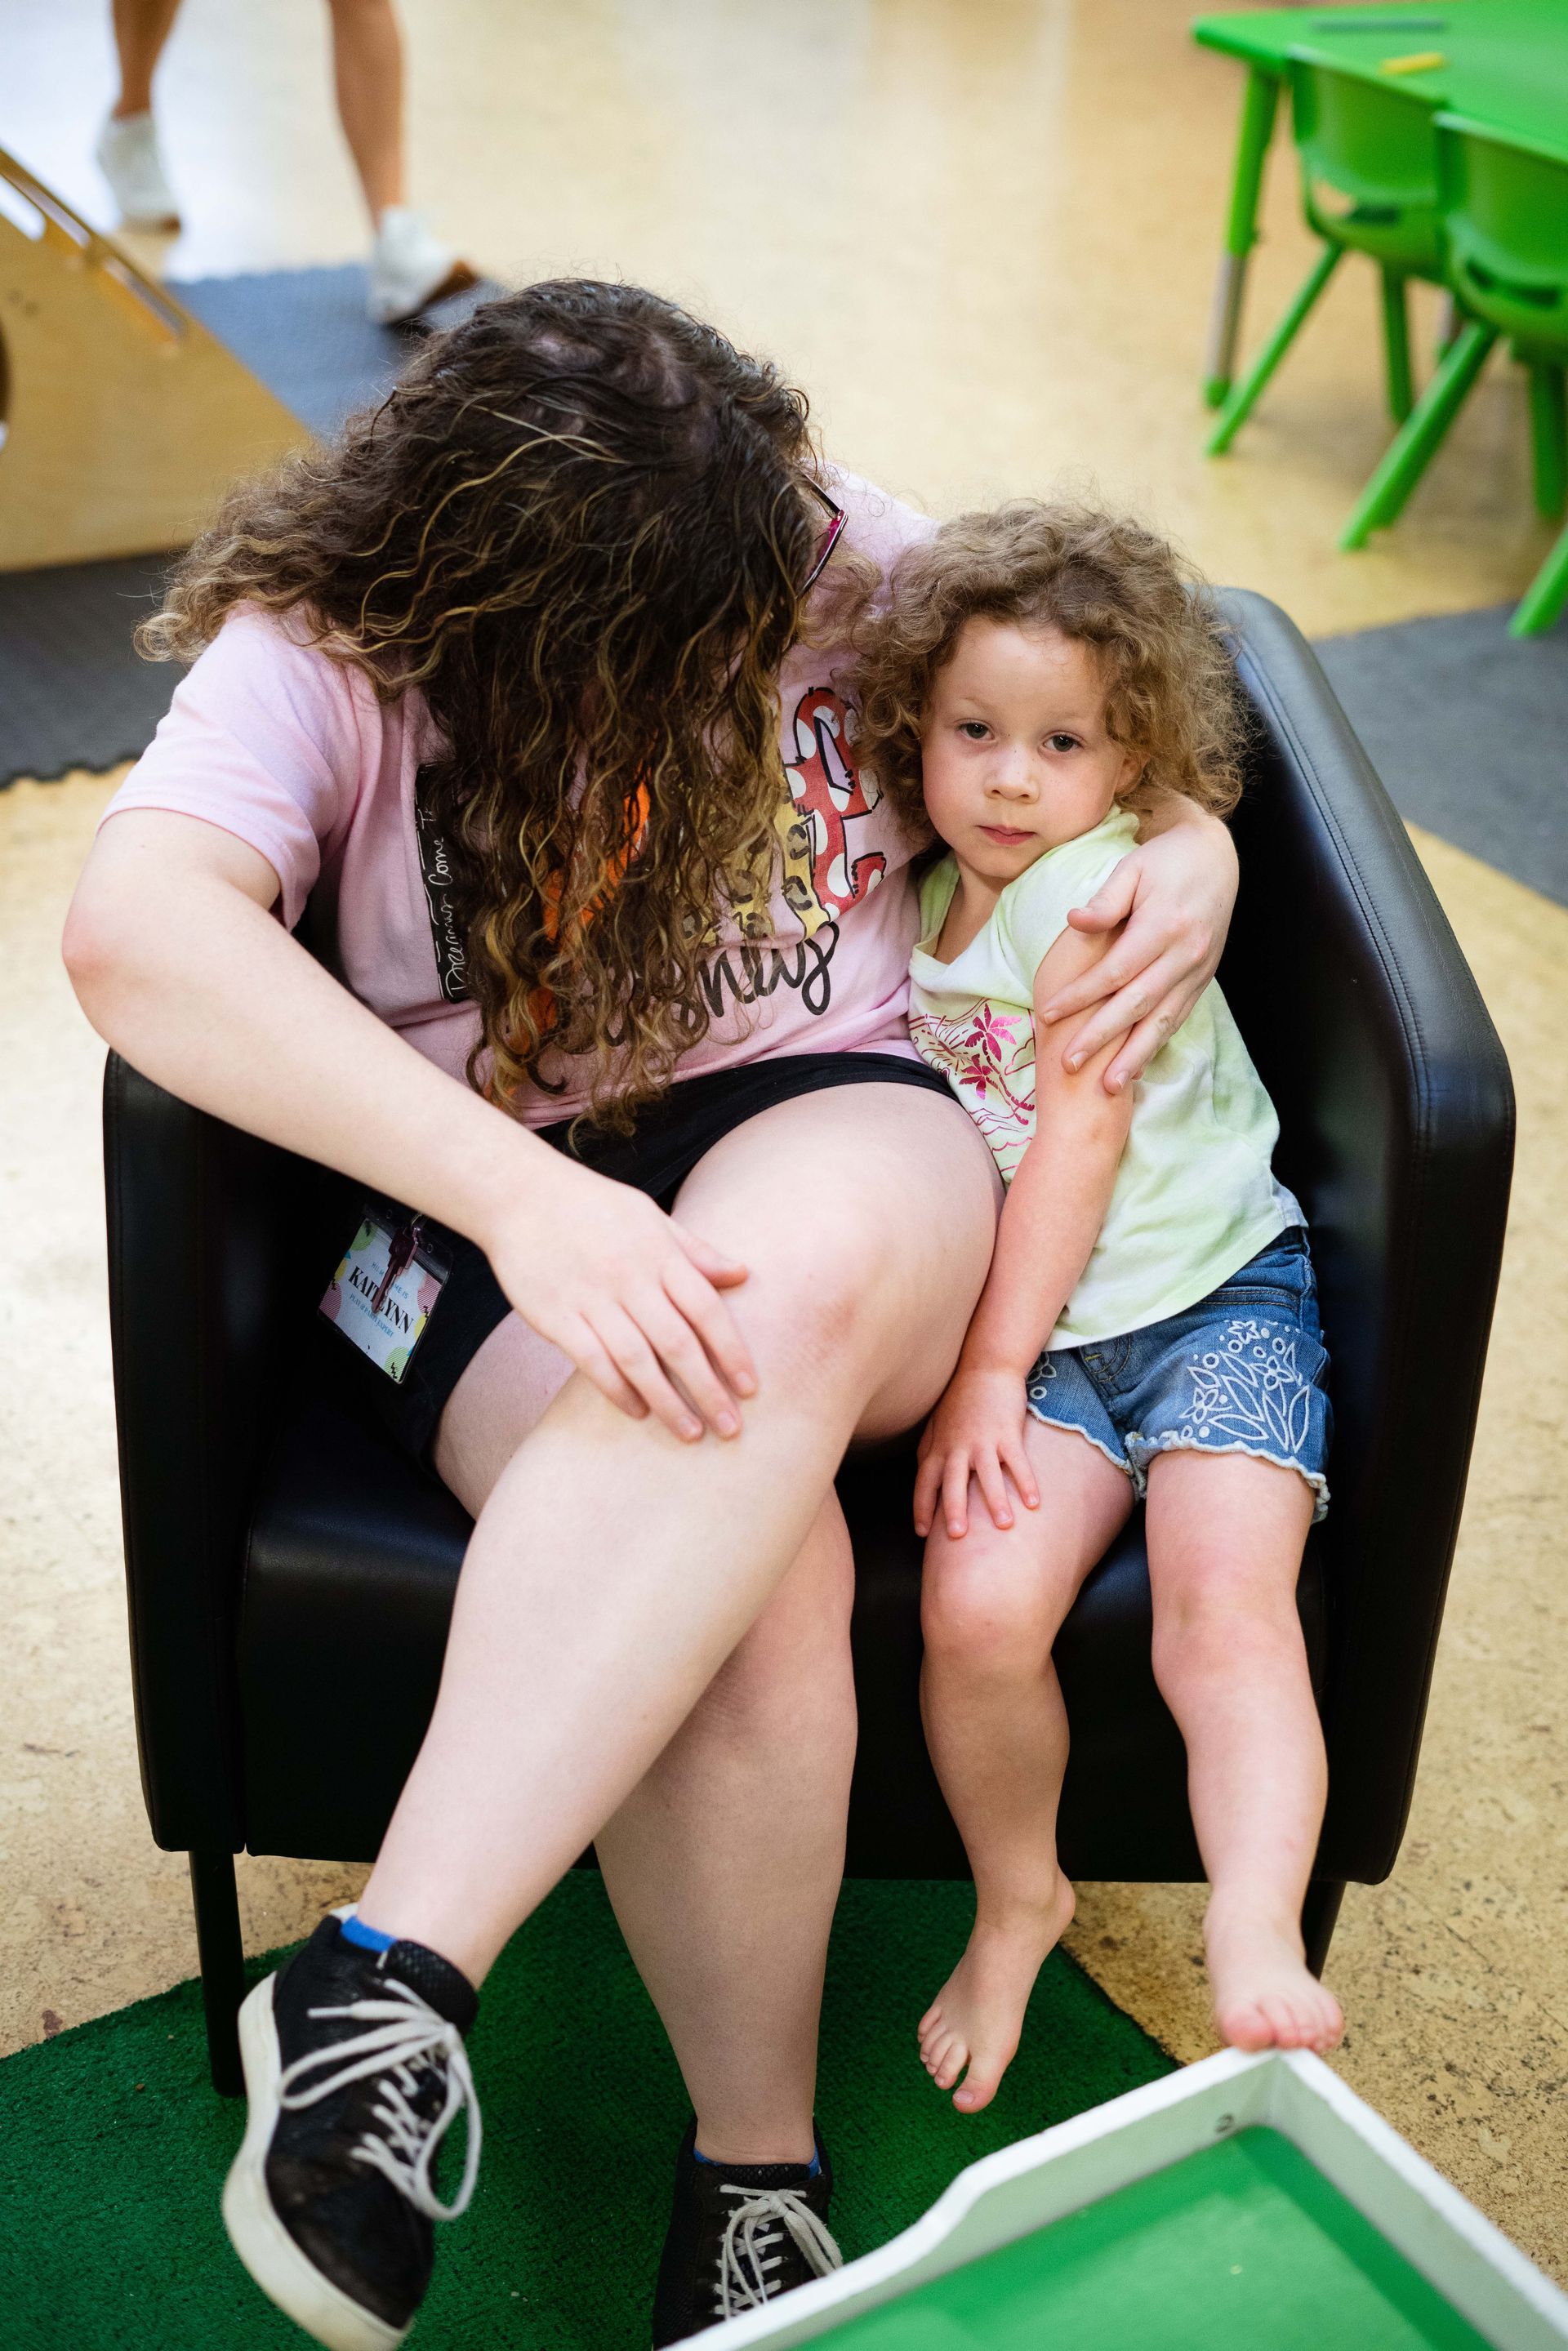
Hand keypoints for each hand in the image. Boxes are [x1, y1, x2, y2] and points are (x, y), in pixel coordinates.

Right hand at [481, 1148, 755, 1441]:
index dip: (731, 1351)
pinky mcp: (555, 1316)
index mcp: (659, 1253)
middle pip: (677, 1343)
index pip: (706, 1308)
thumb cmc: (593, 1207)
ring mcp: (591, 1298)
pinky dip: (616, 1390)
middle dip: (708, 1389)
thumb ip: (695, 1250)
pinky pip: (592, 1361)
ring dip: (667, 1401)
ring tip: (690, 1433)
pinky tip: (638, 1412)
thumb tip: (743, 1274)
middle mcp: (629, 1278)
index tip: (750, 1388)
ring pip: (637, 1360)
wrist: (520, 1195)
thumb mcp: (650, 1216)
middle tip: (730, 1428)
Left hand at [913, 1365, 1039, 1540]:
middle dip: (953, 1509)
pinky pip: (1017, 1461)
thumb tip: (922, 1476)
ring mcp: (983, 1440)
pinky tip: (1034, 1503)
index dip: (922, 1507)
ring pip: (987, 1474)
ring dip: (996, 1500)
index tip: (923, 1532)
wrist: (984, 1367)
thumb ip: (929, 1451)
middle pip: (952, 1482)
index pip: (924, 1482)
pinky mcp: (1007, 1433)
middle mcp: (957, 1446)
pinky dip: (1026, 1482)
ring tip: (1003, 1525)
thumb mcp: (935, 1425)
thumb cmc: (959, 1399)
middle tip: (957, 1536)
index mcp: (938, 1447)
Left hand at [1041, 813, 1237, 1092]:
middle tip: (1069, 1064)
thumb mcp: (1131, 868)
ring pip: (1163, 1021)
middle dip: (1101, 1038)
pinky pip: (1178, 1017)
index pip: (1114, 972)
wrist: (1216, 856)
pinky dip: (1157, 1044)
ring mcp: (1197, 971)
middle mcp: (1184, 955)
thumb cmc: (1165, 860)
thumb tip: (1074, 922)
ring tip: (1109, 1086)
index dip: (1080, 996)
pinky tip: (1137, 1065)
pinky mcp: (1203, 979)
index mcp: (1162, 927)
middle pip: (1136, 1005)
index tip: (1048, 1014)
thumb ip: (1105, 901)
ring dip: (1134, 1056)